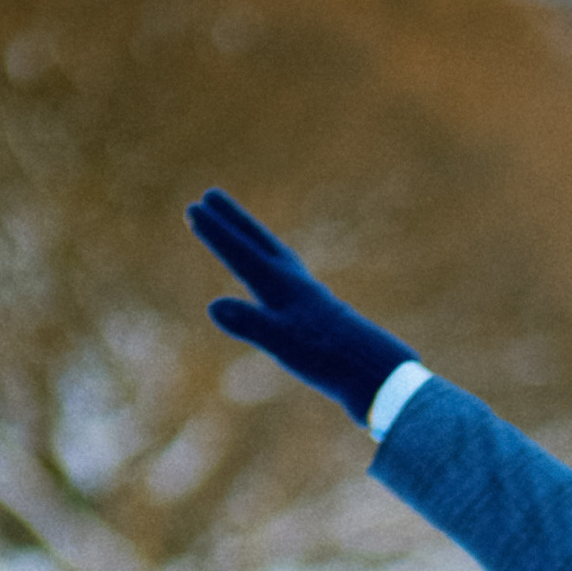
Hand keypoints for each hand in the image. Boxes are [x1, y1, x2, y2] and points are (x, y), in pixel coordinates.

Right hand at [188, 189, 415, 423]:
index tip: (193, 207)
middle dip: (233, 221)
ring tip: (241, 230)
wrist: (378, 374)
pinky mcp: (322, 314)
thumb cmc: (329, 360)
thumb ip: (250, 323)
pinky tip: (278, 281)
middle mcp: (296, 284)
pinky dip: (276, 268)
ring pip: (276, 257)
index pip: (241, 253)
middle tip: (210, 195)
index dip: (216, 233)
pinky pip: (290, 279)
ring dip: (255, 240)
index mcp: (282, 286)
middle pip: (259, 243)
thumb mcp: (283, 345)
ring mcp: (310, 298)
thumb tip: (214, 306)